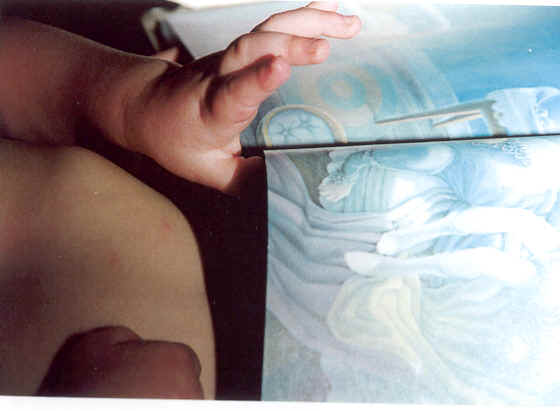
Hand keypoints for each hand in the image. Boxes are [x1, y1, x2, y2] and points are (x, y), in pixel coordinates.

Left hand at [127, 2, 359, 191]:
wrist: (150, 104)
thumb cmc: (180, 141)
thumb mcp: (206, 171)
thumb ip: (242, 180)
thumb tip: (282, 187)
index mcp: (211, 108)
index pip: (233, 90)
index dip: (256, 78)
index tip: (280, 66)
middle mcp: (221, 73)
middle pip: (253, 49)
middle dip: (289, 44)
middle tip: (326, 48)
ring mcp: (233, 55)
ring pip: (269, 29)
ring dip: (310, 23)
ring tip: (352, 26)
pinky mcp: (245, 48)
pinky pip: (275, 25)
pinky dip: (306, 16)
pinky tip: (335, 11)